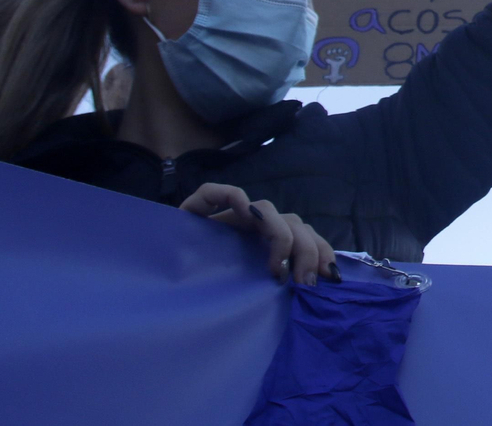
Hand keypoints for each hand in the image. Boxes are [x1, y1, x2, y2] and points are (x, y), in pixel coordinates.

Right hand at [180, 183, 337, 285]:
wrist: (162, 294)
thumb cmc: (212, 300)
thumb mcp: (257, 295)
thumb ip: (285, 285)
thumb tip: (324, 288)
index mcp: (269, 241)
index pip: (306, 234)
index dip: (321, 251)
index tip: (328, 277)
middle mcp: (253, 225)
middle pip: (293, 222)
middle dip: (306, 252)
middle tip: (303, 284)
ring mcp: (228, 216)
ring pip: (266, 209)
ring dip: (280, 237)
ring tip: (275, 269)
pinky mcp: (197, 209)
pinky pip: (215, 192)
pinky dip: (231, 197)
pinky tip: (241, 212)